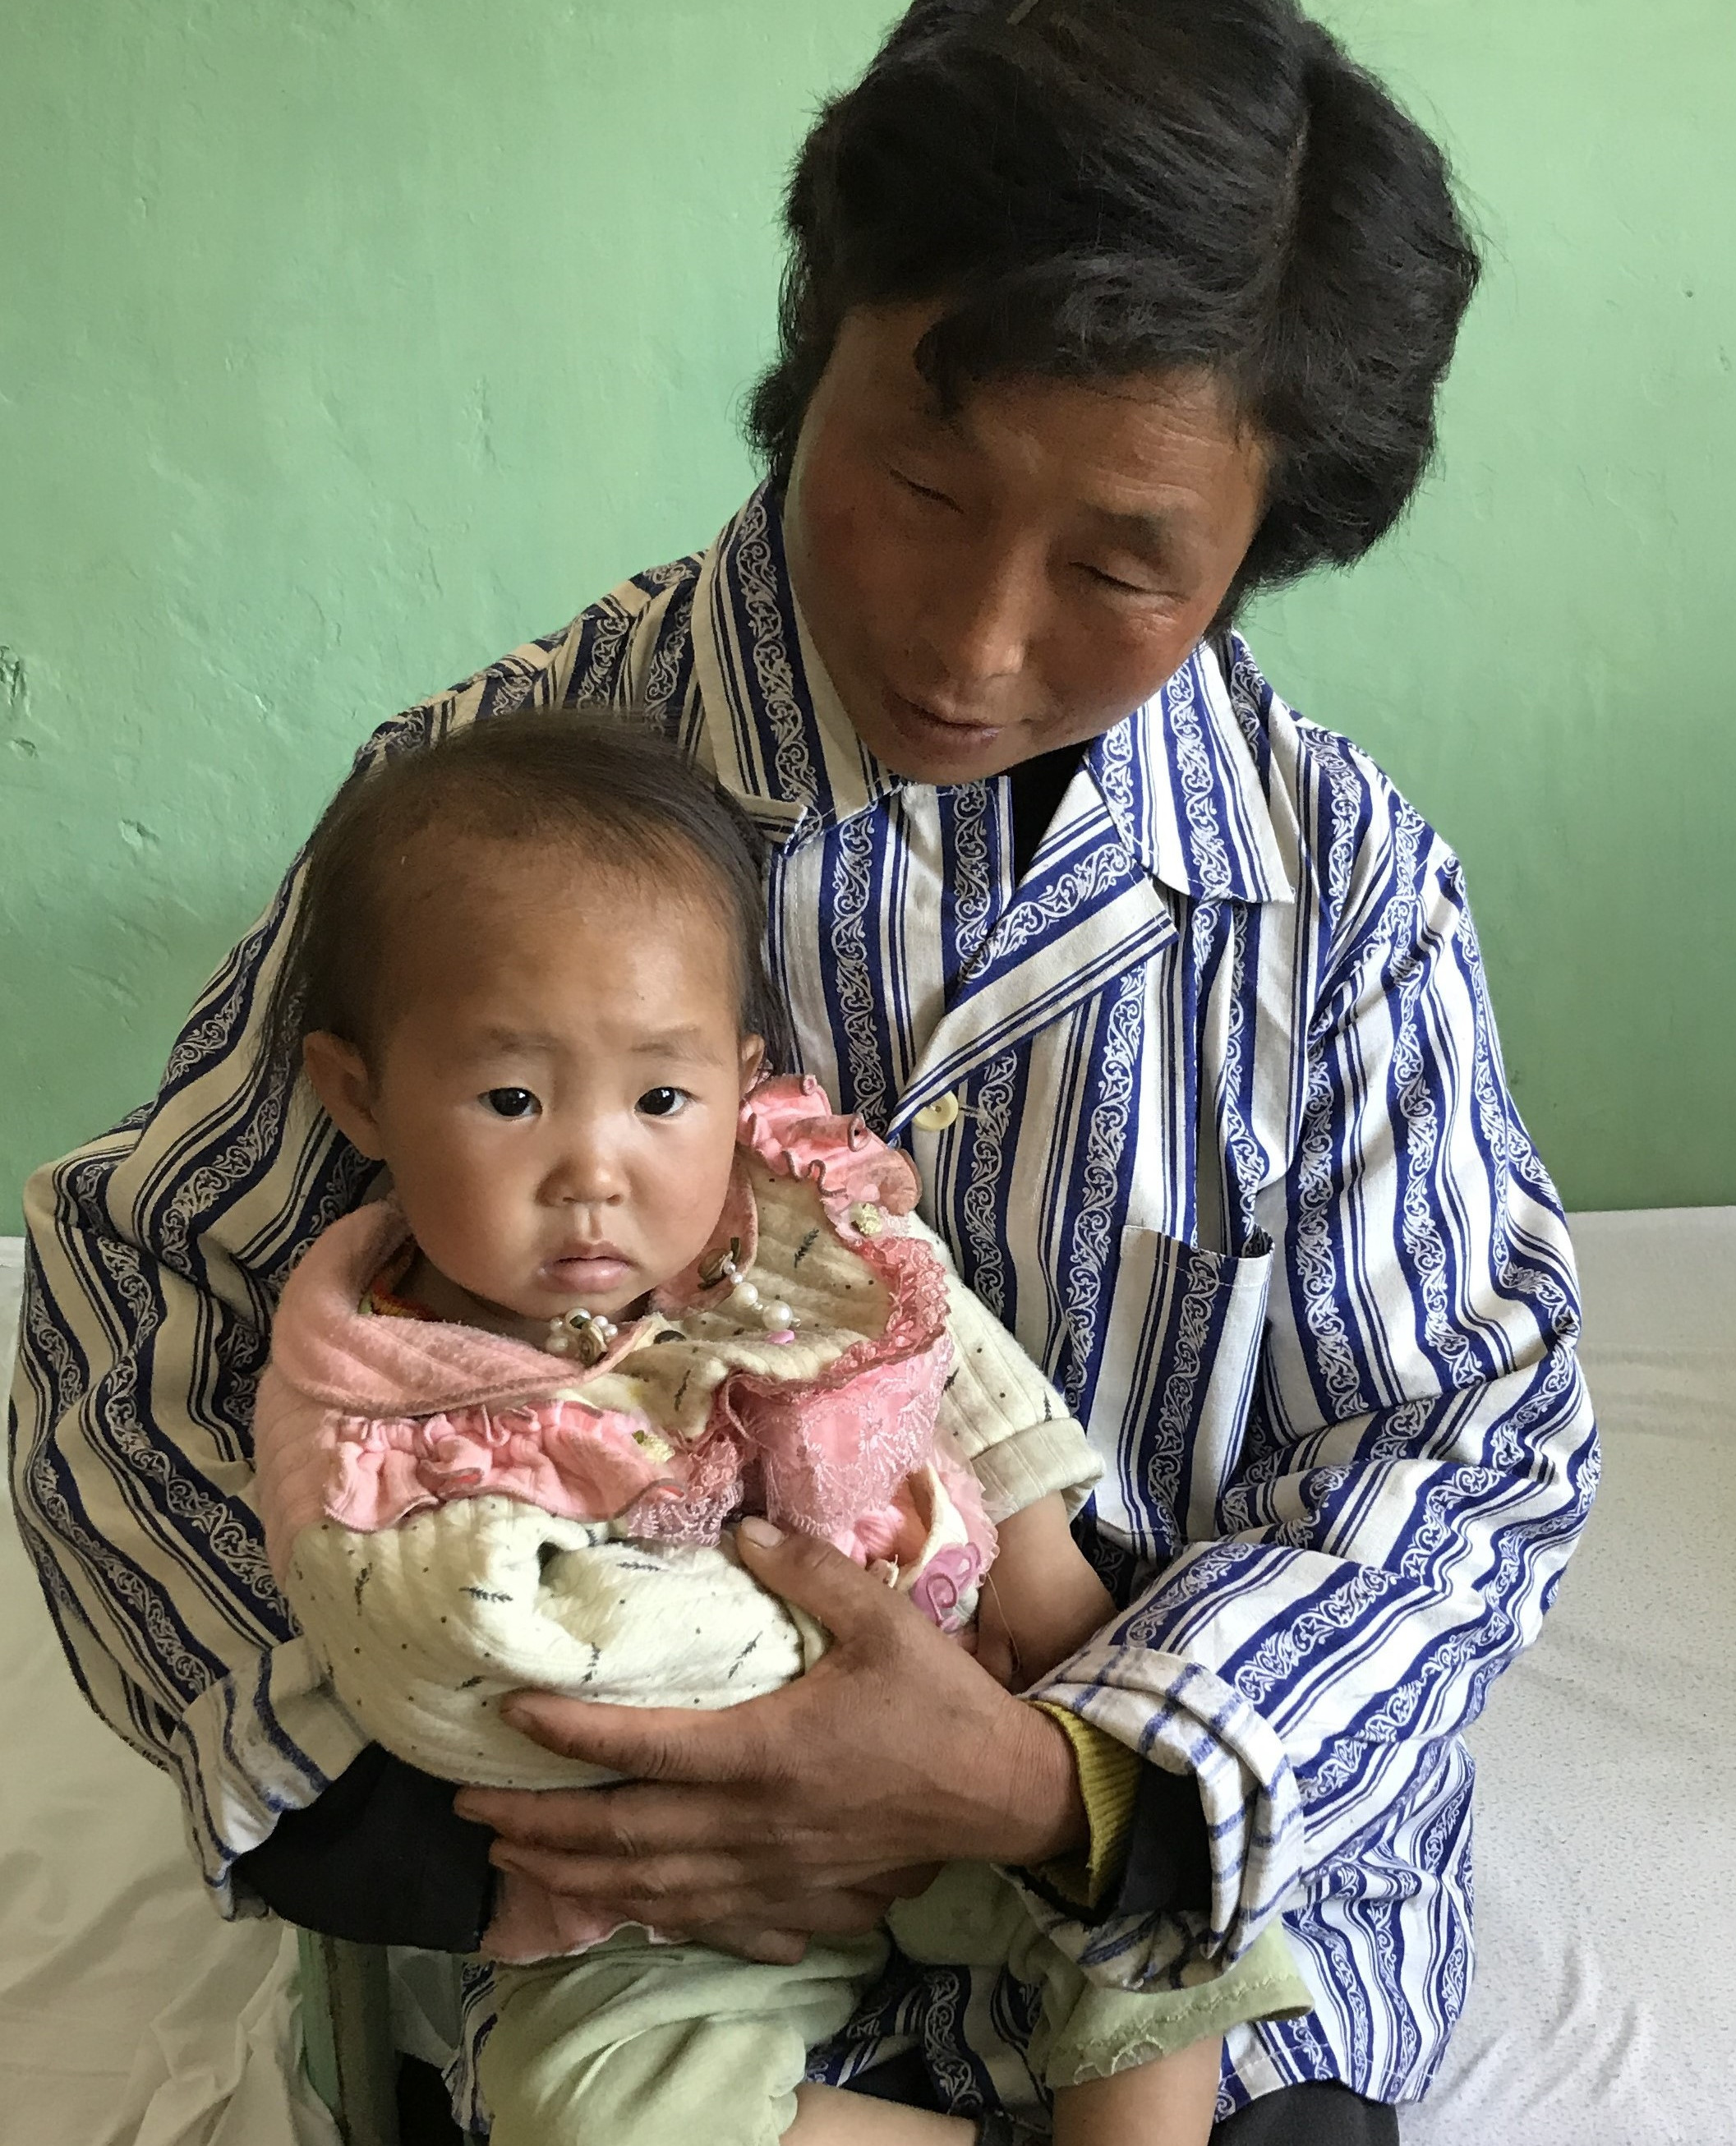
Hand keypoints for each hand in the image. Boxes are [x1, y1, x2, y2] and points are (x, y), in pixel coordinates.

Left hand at [454, 1519, 1086, 1938]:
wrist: (1003, 1796)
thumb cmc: (942, 1704)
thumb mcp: (885, 1620)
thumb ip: (810, 1571)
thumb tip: (739, 1529)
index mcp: (765, 1753)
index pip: (639, 1747)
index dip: (565, 1733)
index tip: (506, 1713)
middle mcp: (750, 1825)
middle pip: (619, 1835)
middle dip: (535, 1824)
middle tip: (469, 1808)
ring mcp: (768, 1875)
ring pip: (645, 1889)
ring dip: (569, 1875)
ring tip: (510, 1859)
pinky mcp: (792, 1902)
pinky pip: (699, 1921)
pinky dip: (641, 1915)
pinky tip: (612, 1905)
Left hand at [973, 1495, 1116, 1691]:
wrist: (1034, 1532)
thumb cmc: (1008, 1583)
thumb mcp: (990, 1631)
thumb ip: (994, 1670)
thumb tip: (997, 1696)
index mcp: (1051, 1662)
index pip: (1036, 1693)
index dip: (1020, 1691)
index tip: (1007, 1681)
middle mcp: (1082, 1652)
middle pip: (1060, 1677)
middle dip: (1042, 1675)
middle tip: (1020, 1660)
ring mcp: (1100, 1629)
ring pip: (1077, 1657)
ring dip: (1061, 1656)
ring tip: (1039, 1640)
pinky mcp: (1108, 1607)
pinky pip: (1091, 1637)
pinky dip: (1076, 1637)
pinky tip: (1058, 1624)